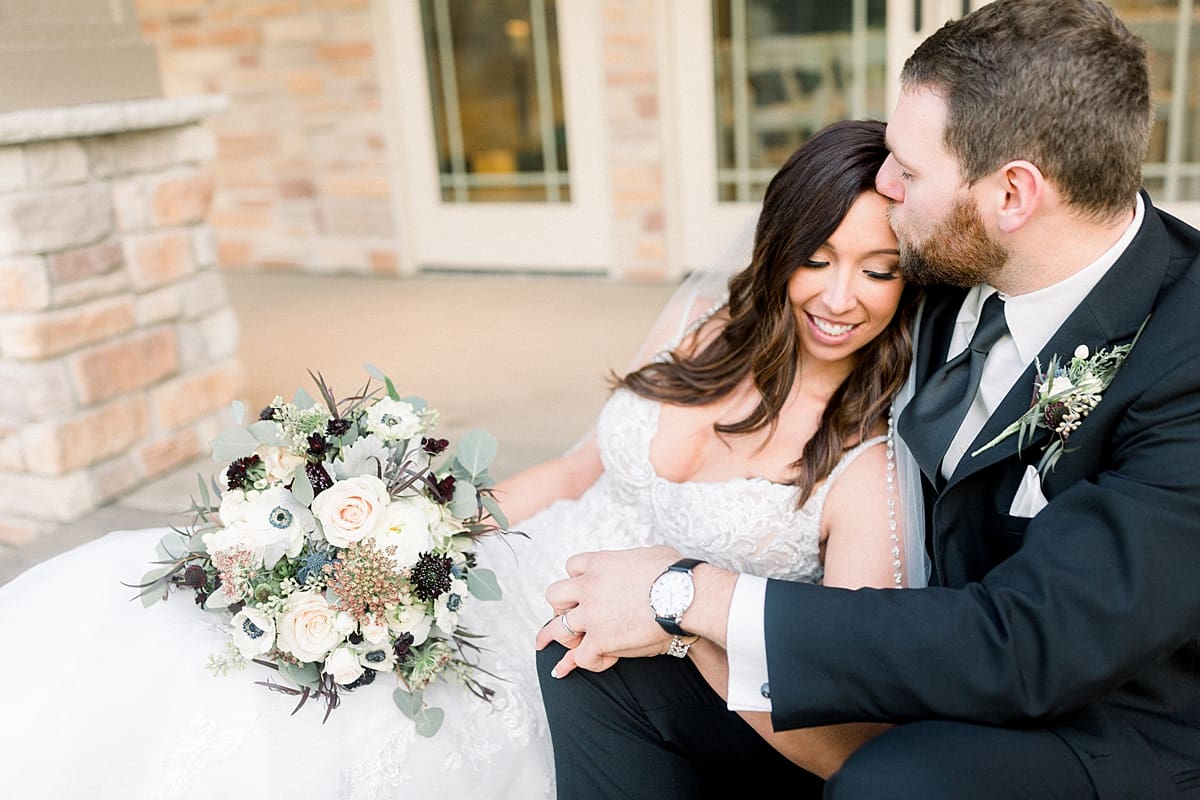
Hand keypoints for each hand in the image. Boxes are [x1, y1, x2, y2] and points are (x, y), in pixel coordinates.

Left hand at [535, 545, 682, 677]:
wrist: (683, 595)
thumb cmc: (676, 574)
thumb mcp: (650, 554)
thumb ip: (636, 559)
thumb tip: (645, 560)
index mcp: (600, 563)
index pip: (572, 566)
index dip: (576, 578)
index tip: (582, 587)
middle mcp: (589, 587)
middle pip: (555, 595)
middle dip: (559, 608)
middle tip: (564, 617)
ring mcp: (591, 614)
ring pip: (559, 628)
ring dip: (560, 639)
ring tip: (556, 647)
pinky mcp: (601, 639)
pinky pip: (582, 656)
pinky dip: (588, 662)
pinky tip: (596, 662)